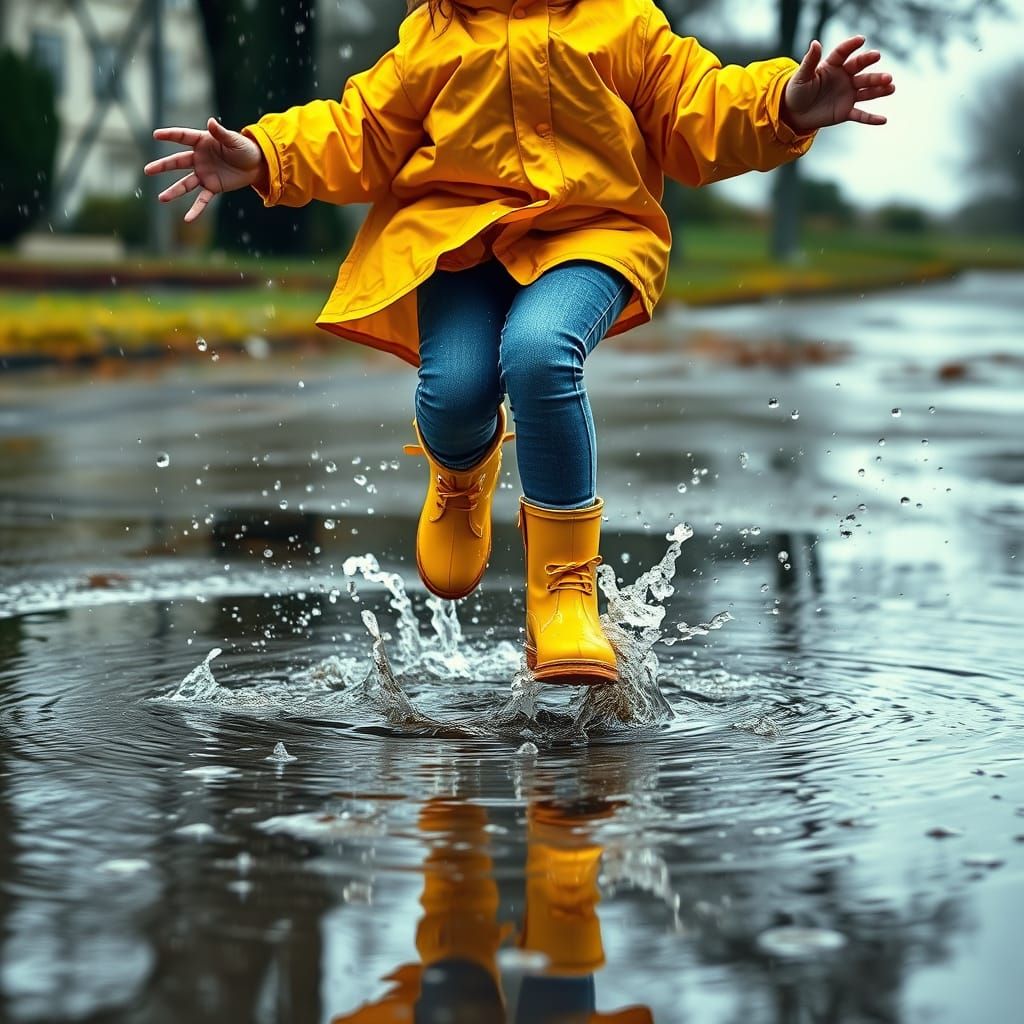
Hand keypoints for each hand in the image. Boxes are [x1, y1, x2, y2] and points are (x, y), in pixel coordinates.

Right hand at [144, 117, 265, 222]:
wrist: (256, 165)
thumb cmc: (245, 148)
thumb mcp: (234, 140)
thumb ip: (221, 133)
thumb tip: (211, 122)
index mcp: (202, 142)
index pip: (183, 137)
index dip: (170, 135)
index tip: (156, 135)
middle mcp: (199, 158)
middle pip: (177, 162)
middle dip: (163, 166)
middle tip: (147, 170)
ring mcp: (204, 174)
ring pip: (185, 184)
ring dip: (173, 191)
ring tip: (161, 198)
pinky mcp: (212, 187)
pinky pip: (202, 200)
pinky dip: (196, 210)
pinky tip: (188, 219)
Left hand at [781, 35, 894, 134]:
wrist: (794, 114)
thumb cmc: (797, 92)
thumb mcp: (801, 77)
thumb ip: (809, 61)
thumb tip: (815, 43)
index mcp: (833, 66)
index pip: (844, 53)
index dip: (851, 46)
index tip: (861, 39)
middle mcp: (844, 78)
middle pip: (861, 73)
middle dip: (874, 74)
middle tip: (886, 74)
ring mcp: (847, 94)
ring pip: (866, 91)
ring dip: (879, 90)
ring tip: (891, 87)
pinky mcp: (845, 111)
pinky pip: (860, 115)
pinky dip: (871, 118)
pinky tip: (883, 120)